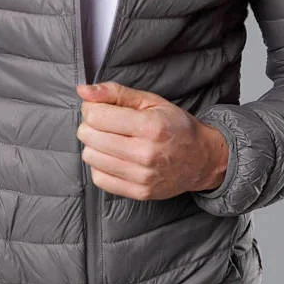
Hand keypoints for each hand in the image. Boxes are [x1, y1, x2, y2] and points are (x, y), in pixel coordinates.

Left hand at [75, 81, 228, 199]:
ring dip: (94, 146)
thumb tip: (82, 91)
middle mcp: (145, 153)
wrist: (201, 159)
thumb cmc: (175, 126)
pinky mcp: (139, 193)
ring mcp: (142, 176)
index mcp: (150, 126)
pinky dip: (100, 166)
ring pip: (90, 157)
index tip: (100, 108)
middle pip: (89, 136)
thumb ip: (115, 92)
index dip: (91, 108)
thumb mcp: (150, 100)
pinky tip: (113, 158)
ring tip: (110, 140)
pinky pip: (99, 179)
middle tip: (105, 124)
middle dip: (90, 125)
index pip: (96, 116)